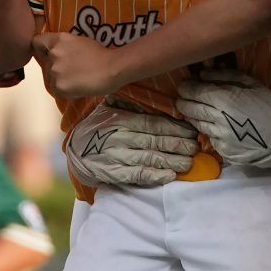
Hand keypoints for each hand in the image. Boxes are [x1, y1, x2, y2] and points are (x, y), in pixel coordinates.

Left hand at [31, 29, 122, 98]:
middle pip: (45, 63)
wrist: (112, 68)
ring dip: (60, 79)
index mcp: (58, 40)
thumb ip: (64, 46)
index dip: (41, 49)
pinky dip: (66, 89)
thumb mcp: (79, 41)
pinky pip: (57, 89)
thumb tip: (56, 54)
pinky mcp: (59, 86)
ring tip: (77, 79)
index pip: (36, 42)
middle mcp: (53, 54)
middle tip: (72, 70)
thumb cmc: (101, 53)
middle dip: (55, 67)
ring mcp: (54, 71)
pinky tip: (79, 86)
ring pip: (50, 77)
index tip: (46, 53)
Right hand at [62, 102, 199, 188]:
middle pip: (153, 141)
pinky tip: (169, 176)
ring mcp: (115, 156)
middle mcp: (118, 137)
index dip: (173, 128)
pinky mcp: (112, 173)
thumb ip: (127, 103)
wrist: (75, 152)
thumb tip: (151, 94)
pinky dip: (154, 176)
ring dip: (171, 161)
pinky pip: (136, 175)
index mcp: (119, 119)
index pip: (151, 124)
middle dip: (177, 144)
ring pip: (148, 158)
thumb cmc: (97, 128)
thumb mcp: (108, 109)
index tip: (191, 132)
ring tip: (188, 163)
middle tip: (195, 148)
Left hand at [175, 70, 270, 177]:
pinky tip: (217, 127)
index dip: (186, 88)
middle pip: (190, 109)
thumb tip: (202, 74)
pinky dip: (209, 131)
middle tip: (184, 98)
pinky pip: (209, 138)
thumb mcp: (253, 84)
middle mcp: (218, 119)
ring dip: (194, 116)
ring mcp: (219, 137)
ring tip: (197, 111)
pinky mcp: (223, 151)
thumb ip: (226, 76)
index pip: (195, 92)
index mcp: (225, 99)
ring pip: (197, 124)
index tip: (184, 86)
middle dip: (184, 102)